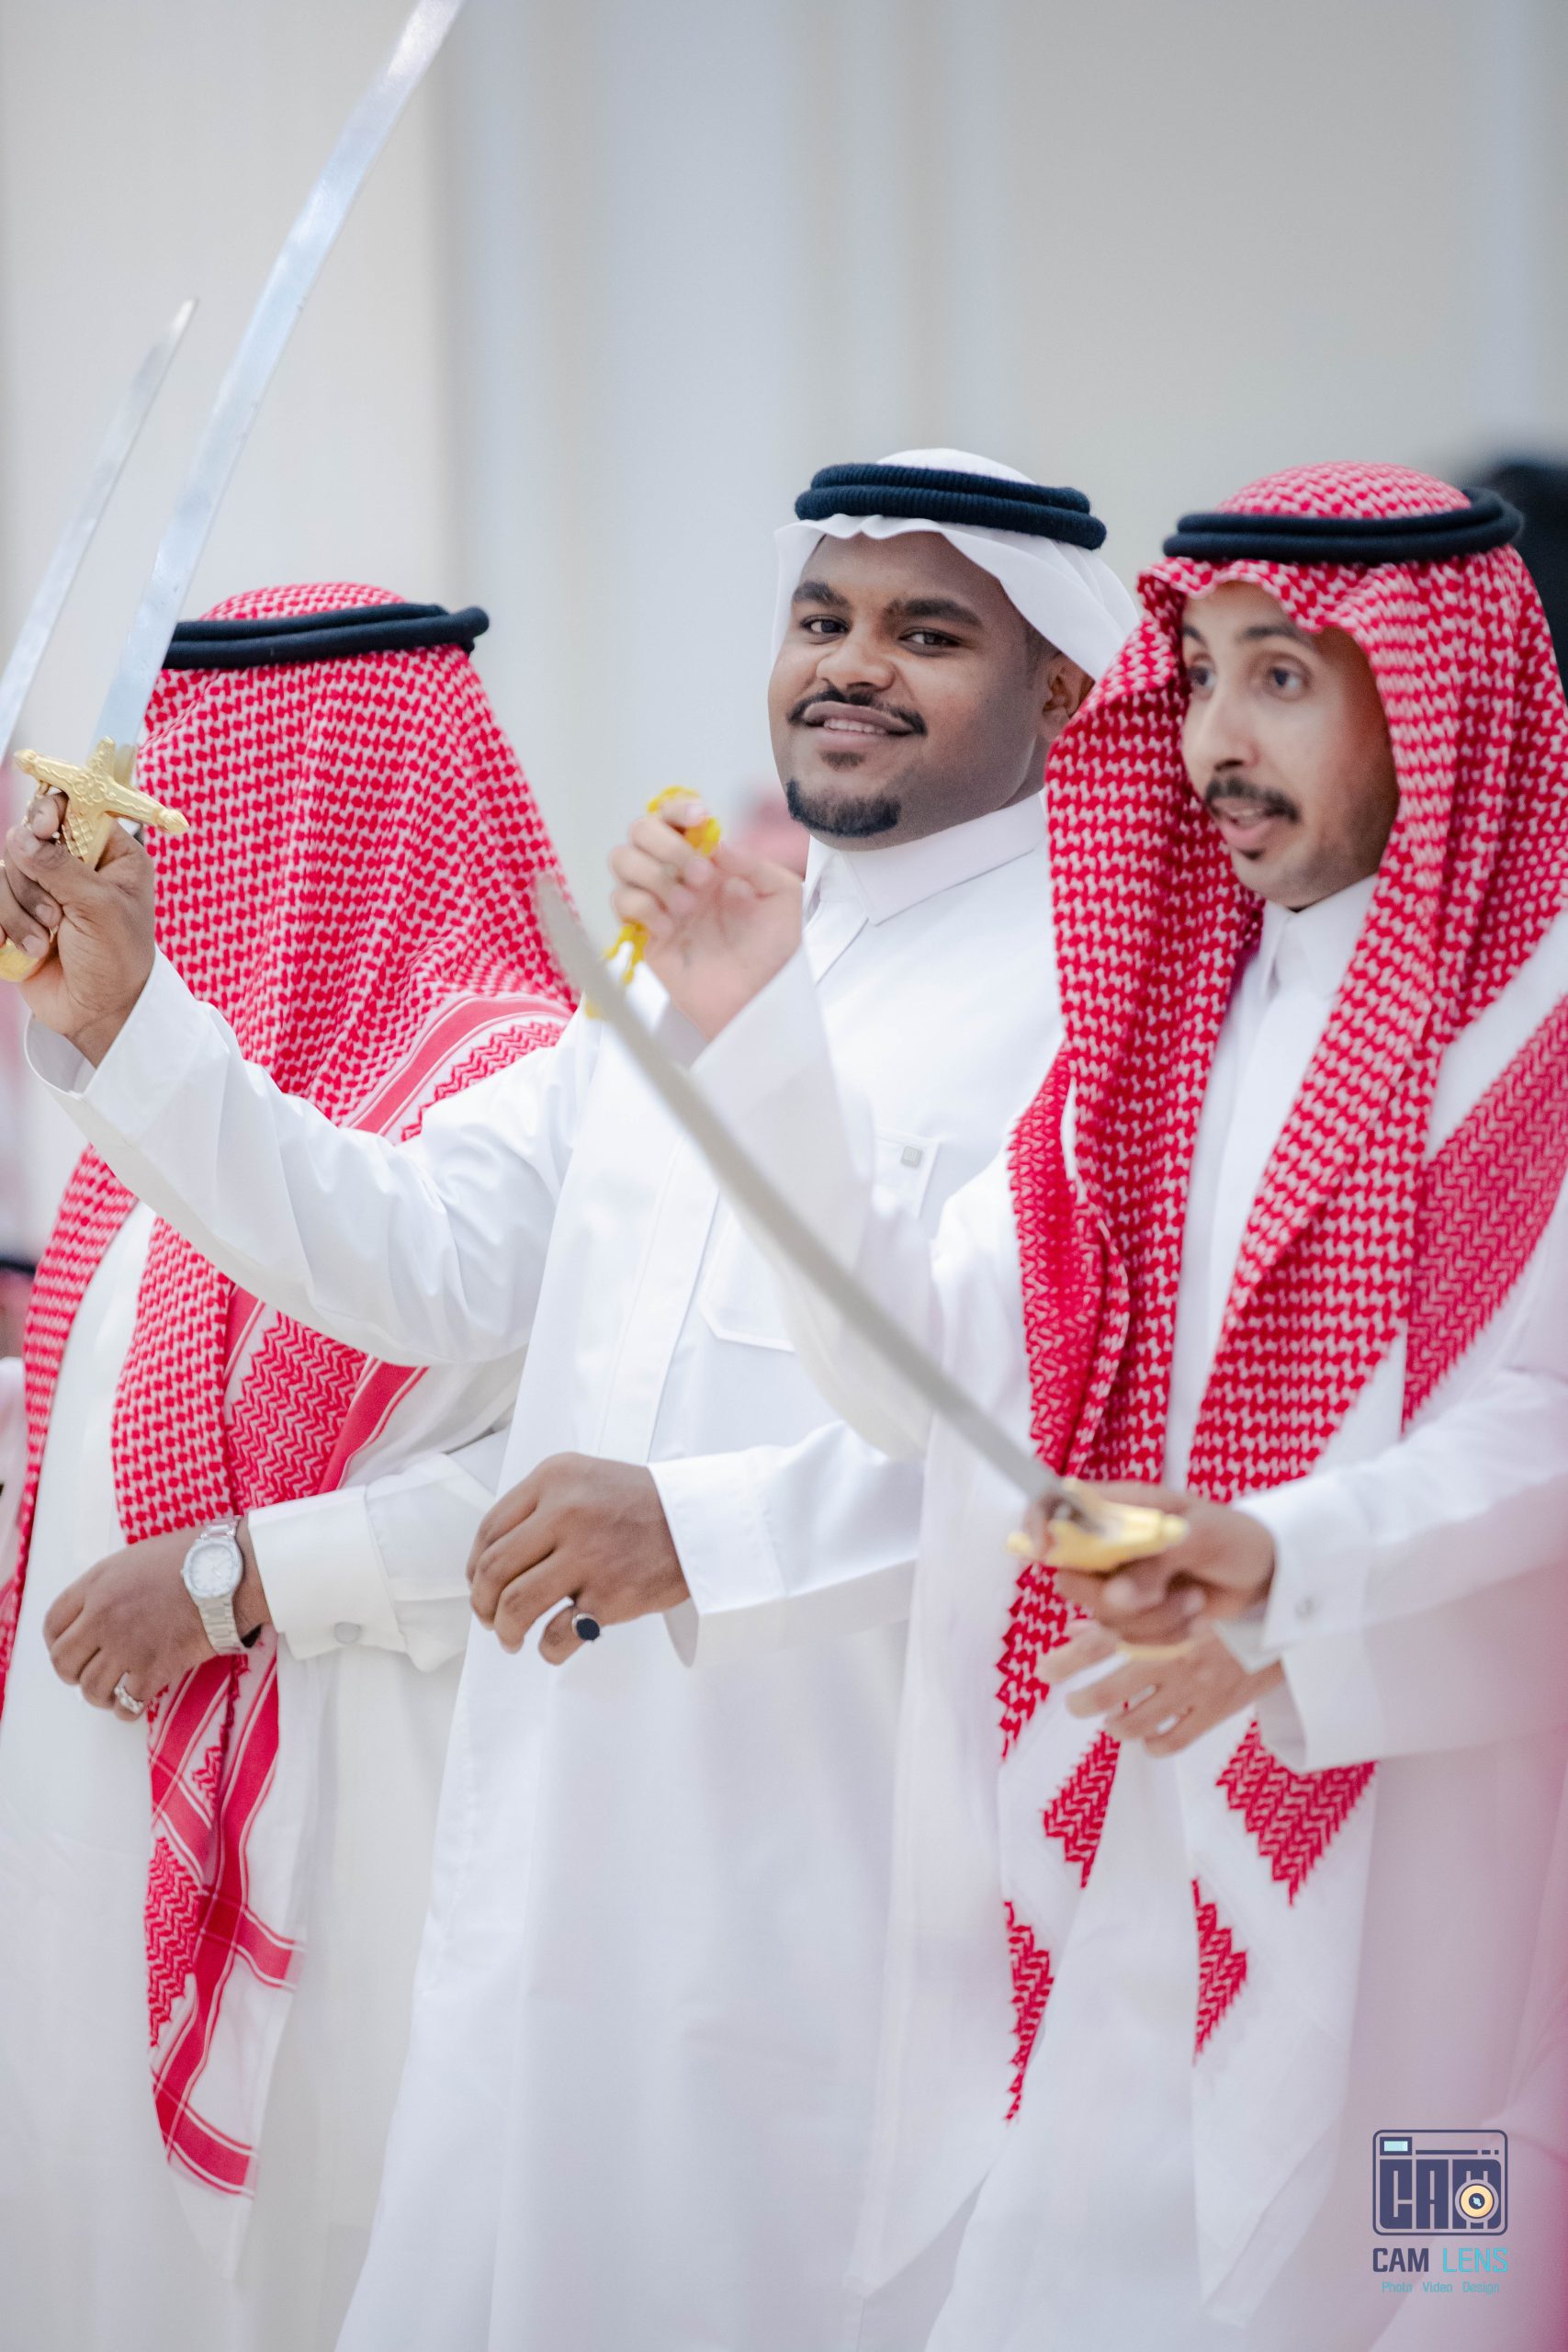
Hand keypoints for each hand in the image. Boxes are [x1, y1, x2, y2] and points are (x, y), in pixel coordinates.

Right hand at [1, 792, 155, 1061]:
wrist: (99, 1013)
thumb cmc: (117, 960)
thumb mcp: (99, 908)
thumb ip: (60, 868)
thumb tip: (22, 837)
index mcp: (111, 855)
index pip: (75, 809)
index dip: (52, 812)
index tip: (43, 828)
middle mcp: (77, 865)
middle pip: (28, 838)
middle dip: (33, 879)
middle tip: (56, 914)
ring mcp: (46, 890)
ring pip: (7, 870)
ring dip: (21, 909)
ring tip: (46, 941)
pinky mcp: (21, 914)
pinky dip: (6, 923)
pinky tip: (30, 949)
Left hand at [41, 1521, 268, 1713]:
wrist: (232, 1571)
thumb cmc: (195, 1556)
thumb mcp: (138, 1557)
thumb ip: (112, 1583)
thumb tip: (104, 1607)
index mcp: (97, 1585)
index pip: (52, 1623)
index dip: (55, 1642)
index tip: (68, 1649)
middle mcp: (102, 1617)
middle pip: (63, 1661)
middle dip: (72, 1673)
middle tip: (87, 1675)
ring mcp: (127, 1646)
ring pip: (91, 1688)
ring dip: (99, 1695)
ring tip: (112, 1693)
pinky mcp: (154, 1669)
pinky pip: (126, 1704)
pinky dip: (126, 1709)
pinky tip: (134, 1704)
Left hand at [468, 1453, 688, 1663]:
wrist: (703, 1521)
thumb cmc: (642, 1505)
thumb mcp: (584, 1480)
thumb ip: (541, 1506)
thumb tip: (492, 1561)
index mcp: (554, 1479)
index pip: (490, 1529)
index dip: (475, 1567)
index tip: (479, 1585)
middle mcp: (565, 1511)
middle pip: (494, 1570)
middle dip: (483, 1604)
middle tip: (490, 1618)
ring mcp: (588, 1554)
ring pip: (515, 1605)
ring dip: (505, 1630)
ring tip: (512, 1638)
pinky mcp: (610, 1595)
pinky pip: (558, 1635)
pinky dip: (547, 1649)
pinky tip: (551, 1646)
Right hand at [607, 796, 801, 1037]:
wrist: (757, 999)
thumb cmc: (772, 951)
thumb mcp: (782, 898)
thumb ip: (754, 864)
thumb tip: (716, 844)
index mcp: (709, 859)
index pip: (677, 816)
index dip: (679, 809)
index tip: (700, 819)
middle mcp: (678, 875)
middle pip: (640, 830)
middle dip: (666, 845)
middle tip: (700, 877)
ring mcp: (658, 902)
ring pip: (621, 860)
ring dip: (653, 875)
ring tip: (687, 906)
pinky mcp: (642, 933)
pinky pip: (621, 902)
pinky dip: (643, 907)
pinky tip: (669, 926)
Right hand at [1024, 1481, 1275, 1648]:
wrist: (1266, 1573)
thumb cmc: (1234, 1537)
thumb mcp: (1201, 1538)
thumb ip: (1155, 1562)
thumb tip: (1115, 1597)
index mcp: (1120, 1506)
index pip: (1056, 1504)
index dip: (1038, 1523)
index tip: (1044, 1551)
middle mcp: (1110, 1544)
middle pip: (1070, 1577)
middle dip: (1113, 1599)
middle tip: (1161, 1594)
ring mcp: (1122, 1581)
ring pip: (1102, 1616)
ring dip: (1152, 1620)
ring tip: (1192, 1601)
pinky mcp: (1137, 1615)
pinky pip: (1129, 1638)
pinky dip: (1164, 1636)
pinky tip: (1193, 1618)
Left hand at [1041, 1619, 1283, 1755]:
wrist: (1281, 1623)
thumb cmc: (1219, 1605)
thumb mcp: (1173, 1600)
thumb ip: (1122, 1615)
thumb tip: (1073, 1628)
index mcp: (1157, 1624)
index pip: (1100, 1643)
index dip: (1066, 1660)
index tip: (1043, 1672)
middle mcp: (1169, 1658)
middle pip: (1108, 1693)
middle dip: (1082, 1702)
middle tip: (1075, 1702)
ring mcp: (1192, 1689)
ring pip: (1134, 1723)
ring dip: (1115, 1725)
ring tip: (1111, 1720)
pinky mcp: (1214, 1711)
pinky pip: (1171, 1741)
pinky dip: (1151, 1743)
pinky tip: (1147, 1736)